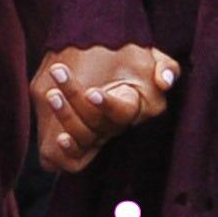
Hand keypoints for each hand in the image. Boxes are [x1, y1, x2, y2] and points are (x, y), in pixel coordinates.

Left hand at [34, 45, 179, 173]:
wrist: (96, 57)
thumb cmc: (126, 57)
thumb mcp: (151, 56)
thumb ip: (165, 66)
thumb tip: (165, 82)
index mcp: (133, 106)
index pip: (123, 112)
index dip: (108, 106)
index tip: (92, 92)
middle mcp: (113, 124)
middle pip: (96, 123)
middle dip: (74, 96)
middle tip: (59, 71)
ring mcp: (96, 135)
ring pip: (82, 138)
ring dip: (65, 116)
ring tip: (52, 93)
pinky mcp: (78, 143)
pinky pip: (75, 160)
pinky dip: (67, 152)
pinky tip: (60, 138)